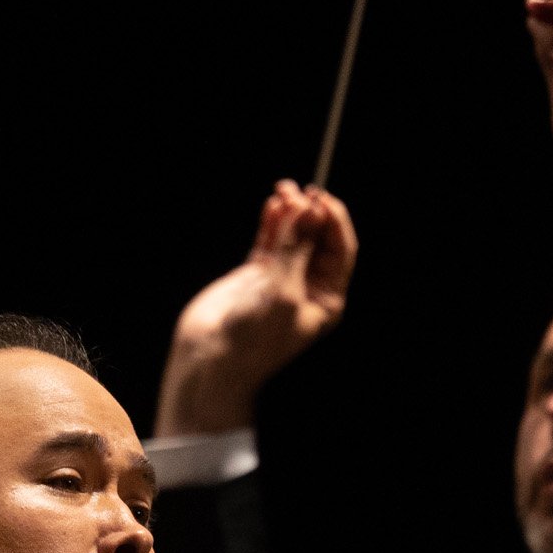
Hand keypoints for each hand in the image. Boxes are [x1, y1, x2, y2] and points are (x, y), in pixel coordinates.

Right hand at [154, 181, 357, 436]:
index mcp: (327, 298)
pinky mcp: (255, 276)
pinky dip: (272, 223)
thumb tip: (306, 208)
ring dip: (290, 212)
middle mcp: (308, 287)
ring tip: (283, 190)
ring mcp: (281, 279)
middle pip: (317, 238)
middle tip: (300, 192)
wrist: (211, 362)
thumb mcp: (283, 292)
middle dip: (311, 213)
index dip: (334, 222)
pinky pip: (269, 241)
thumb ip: (295, 248)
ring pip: (292, 236)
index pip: (340, 250)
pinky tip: (273, 205)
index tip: (321, 200)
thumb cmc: (254, 340)